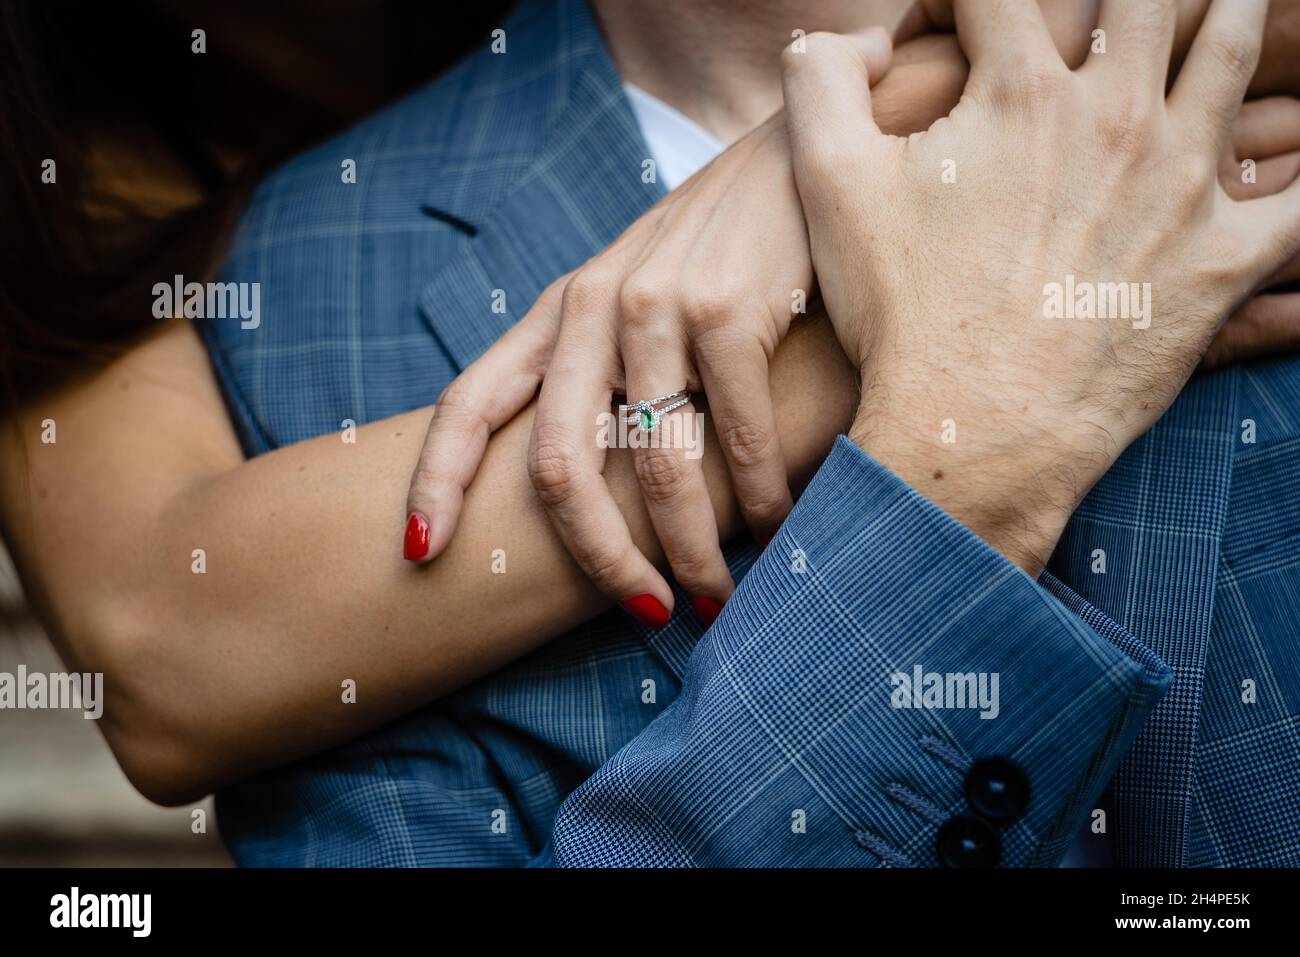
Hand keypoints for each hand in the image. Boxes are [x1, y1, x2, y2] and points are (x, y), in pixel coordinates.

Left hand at [404, 33, 892, 627]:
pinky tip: (776, 528)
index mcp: (557, 311)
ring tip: (716, 597)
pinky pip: (736, 439)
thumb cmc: (719, 247)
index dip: (433, 482)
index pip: (469, 400)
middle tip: (643, 613)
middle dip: (597, 558)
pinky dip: (758, 501)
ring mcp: (654, 304)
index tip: (421, 557)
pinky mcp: (727, 307)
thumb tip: (599, 486)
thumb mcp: (638, 296)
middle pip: (557, 464)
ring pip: (654, 468)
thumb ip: (606, 369)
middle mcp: (590, 305)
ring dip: (688, 550)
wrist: (799, 156)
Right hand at [783, 0, 1299, 572]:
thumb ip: (819, 79)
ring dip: (1227, 13)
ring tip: (1226, 0)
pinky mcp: (1226, 257)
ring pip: (1229, 54)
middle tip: (1118, 4)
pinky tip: (1299, 143)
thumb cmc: (899, 314)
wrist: (971, 430)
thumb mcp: (829, 185)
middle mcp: (1116, 116)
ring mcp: (1183, 183)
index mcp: (1020, 92)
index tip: (962, 15)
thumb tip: (836, 32)